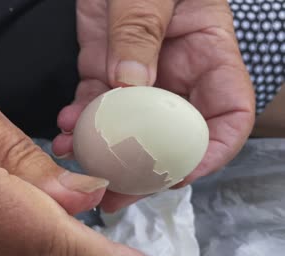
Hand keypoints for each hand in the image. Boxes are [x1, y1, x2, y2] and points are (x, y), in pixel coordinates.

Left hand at [53, 0, 254, 210]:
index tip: (179, 172)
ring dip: (102, 149)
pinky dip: (78, 120)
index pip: (227, 114)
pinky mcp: (104, 66)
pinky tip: (65, 128)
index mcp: (206, 51)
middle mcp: (175, 70)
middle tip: (118, 189)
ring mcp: (137, 71)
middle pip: (170, 132)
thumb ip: (141, 30)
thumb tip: (130, 83)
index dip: (210, 151)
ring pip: (126, 125)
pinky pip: (93, 103)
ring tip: (78, 162)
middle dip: (144, 167)